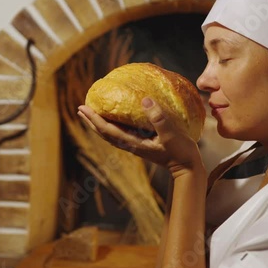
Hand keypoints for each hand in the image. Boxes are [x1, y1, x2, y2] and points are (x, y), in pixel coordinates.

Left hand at [77, 97, 203, 175]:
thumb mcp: (170, 134)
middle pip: (105, 133)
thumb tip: (144, 100)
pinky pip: (122, 133)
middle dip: (92, 121)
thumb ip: (158, 118)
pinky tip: (115, 118)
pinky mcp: (142, 143)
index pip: (107, 130)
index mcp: (133, 143)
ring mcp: (136, 144)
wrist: (187, 167)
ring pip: (112, 134)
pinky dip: (113, 125)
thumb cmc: (180, 151)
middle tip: (80, 108)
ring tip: (91, 113)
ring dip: (100, 123)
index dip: (94, 119)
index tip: (83, 108)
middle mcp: (131, 144)